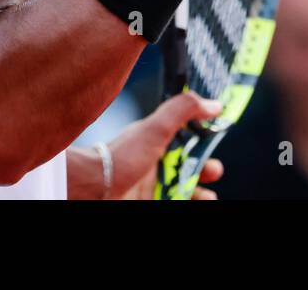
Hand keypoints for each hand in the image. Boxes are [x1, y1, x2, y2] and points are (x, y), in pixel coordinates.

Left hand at [105, 92, 224, 199]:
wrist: (93, 189)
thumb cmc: (121, 158)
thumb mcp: (155, 129)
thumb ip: (182, 111)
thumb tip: (214, 104)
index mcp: (155, 145)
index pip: (185, 144)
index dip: (202, 147)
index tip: (214, 149)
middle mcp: (153, 167)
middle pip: (187, 170)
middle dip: (205, 173)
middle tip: (212, 173)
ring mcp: (149, 188)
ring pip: (182, 191)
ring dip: (199, 194)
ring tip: (207, 197)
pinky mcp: (146, 203)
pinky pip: (172, 202)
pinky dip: (184, 202)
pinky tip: (192, 204)